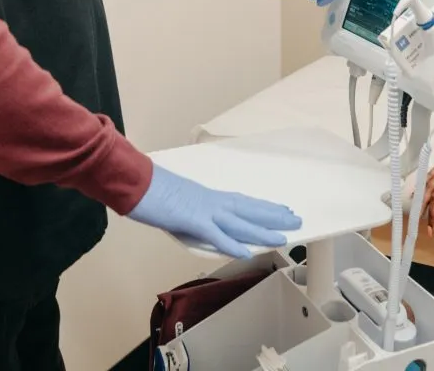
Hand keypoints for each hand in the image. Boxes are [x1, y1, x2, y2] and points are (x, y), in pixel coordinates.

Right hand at [128, 166, 302, 258]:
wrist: (137, 181)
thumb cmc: (153, 189)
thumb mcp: (179, 201)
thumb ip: (193, 212)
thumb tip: (199, 221)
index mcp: (209, 196)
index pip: (243, 202)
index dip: (264, 207)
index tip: (281, 210)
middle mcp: (212, 201)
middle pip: (249, 209)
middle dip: (274, 216)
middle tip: (296, 219)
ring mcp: (204, 210)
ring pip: (240, 222)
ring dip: (263, 230)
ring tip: (283, 236)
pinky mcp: (192, 220)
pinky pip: (216, 235)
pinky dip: (232, 243)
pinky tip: (247, 251)